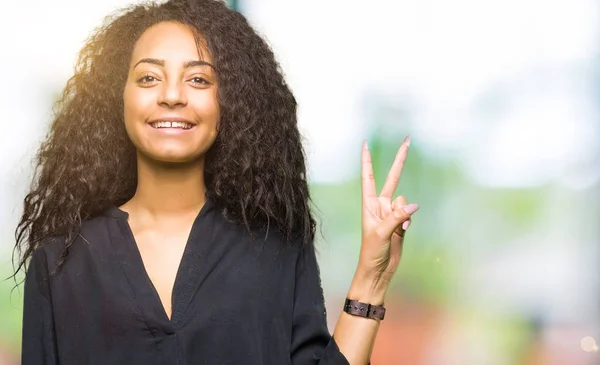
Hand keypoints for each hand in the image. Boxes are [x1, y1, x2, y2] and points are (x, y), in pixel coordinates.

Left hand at [350, 136, 418, 300]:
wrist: (378, 270)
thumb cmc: (371, 252)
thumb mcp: (381, 233)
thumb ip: (397, 217)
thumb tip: (413, 205)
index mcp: (368, 204)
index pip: (368, 177)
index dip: (367, 160)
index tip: (366, 144)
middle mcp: (380, 206)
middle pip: (392, 178)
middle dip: (400, 160)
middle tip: (407, 140)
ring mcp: (391, 214)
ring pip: (404, 202)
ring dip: (404, 214)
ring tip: (398, 229)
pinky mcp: (401, 224)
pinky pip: (409, 215)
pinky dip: (409, 222)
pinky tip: (403, 232)